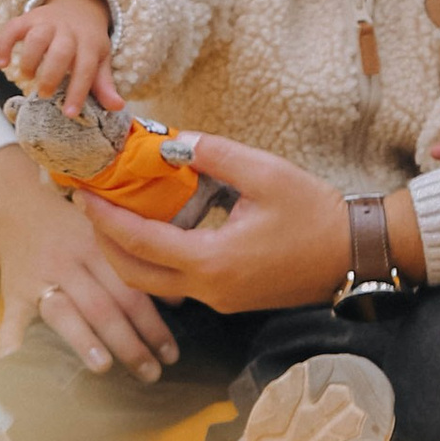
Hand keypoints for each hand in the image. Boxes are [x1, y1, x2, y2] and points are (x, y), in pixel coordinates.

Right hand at [0, 0, 119, 118]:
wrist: (78, 6)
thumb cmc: (88, 41)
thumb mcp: (100, 60)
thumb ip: (104, 84)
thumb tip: (117, 107)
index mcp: (90, 44)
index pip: (86, 68)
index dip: (78, 91)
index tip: (69, 113)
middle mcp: (69, 32)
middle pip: (61, 51)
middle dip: (51, 75)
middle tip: (44, 94)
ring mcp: (47, 23)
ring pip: (37, 37)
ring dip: (29, 59)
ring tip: (27, 76)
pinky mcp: (28, 18)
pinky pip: (14, 27)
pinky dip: (4, 44)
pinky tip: (2, 63)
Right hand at [0, 141, 176, 381]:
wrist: (17, 208)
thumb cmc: (73, 229)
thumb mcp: (107, 237)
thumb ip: (138, 267)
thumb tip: (178, 302)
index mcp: (98, 249)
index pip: (131, 291)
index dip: (153, 324)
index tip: (171, 354)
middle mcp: (70, 263)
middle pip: (103, 307)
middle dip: (129, 343)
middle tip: (151, 373)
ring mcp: (40, 279)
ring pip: (64, 313)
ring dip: (83, 341)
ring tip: (104, 368)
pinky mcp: (14, 294)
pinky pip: (12, 320)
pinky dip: (12, 342)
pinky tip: (17, 364)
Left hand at [90, 130, 421, 314]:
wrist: (355, 253)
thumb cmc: (314, 213)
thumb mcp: (264, 172)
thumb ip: (214, 154)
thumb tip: (173, 141)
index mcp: (213, 261)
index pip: (141, 242)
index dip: (106, 219)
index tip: (84, 196)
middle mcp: (210, 289)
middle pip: (135, 276)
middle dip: (106, 243)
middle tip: (90, 207)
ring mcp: (221, 299)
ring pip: (155, 284)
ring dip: (129, 254)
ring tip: (116, 215)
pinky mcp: (231, 298)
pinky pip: (179, 283)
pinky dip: (157, 259)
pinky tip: (158, 227)